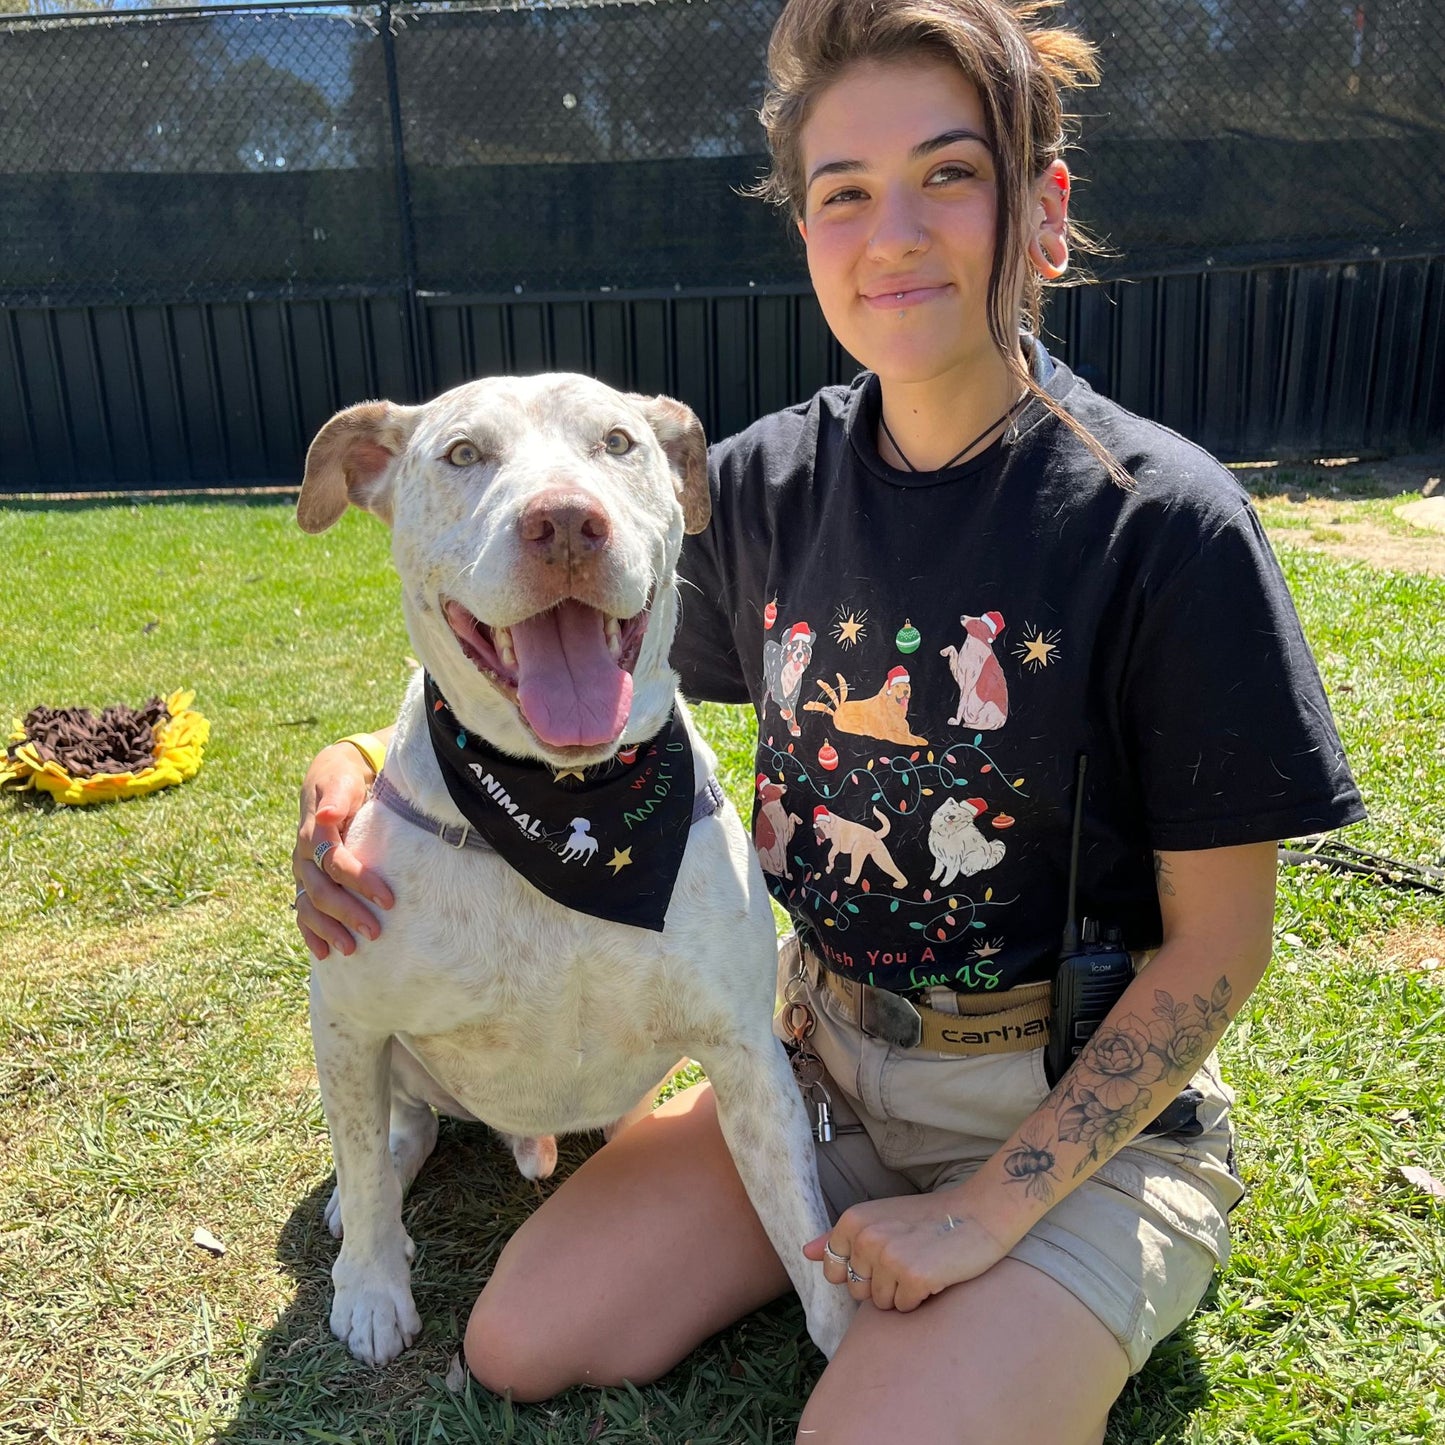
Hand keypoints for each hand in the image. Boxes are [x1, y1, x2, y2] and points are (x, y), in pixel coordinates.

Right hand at [294, 743, 393, 957]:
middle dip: (347, 913)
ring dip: (328, 929)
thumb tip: (327, 813)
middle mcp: (303, 857)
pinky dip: (311, 933)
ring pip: (310, 906)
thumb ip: (338, 797)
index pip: (335, 863)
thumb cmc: (344, 780)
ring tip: (351, 949)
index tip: (389, 899)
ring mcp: (303, 872)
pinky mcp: (307, 881)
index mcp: (313, 834)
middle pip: (322, 890)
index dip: (361, 881)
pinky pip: (303, 911)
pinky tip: (324, 954)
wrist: (331, 778)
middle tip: (374, 931)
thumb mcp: (342, 781)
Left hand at [804, 1193, 1009, 1312]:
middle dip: (881, 1285)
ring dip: (901, 1293)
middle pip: (857, 1291)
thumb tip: (806, 1252)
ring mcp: (889, 1256)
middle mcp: (866, 1237)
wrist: (978, 1214)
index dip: (859, 1273)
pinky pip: (904, 1308)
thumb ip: (839, 1236)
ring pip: (881, 1303)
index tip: (882, 1258)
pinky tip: (934, 1275)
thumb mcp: (879, 1218)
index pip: (834, 1270)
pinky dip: (919, 1299)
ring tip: (922, 1264)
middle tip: (907, 1259)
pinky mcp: (913, 1276)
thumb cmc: (927, 1218)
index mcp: (853, 1220)